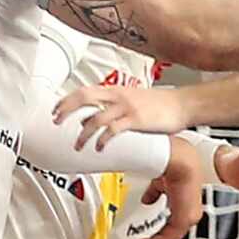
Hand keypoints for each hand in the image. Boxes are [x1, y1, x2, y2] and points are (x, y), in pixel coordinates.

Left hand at [53, 85, 191, 150]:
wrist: (183, 104)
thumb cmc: (161, 104)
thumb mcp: (133, 100)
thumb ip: (114, 106)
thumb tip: (95, 117)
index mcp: (116, 90)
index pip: (84, 90)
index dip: (66, 100)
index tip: (55, 110)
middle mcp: (118, 96)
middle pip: (84, 98)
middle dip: (66, 110)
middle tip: (56, 121)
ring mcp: (127, 107)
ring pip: (95, 118)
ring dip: (82, 133)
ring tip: (77, 145)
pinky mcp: (136, 120)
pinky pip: (113, 130)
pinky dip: (102, 140)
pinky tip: (99, 148)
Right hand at [131, 137, 203, 238]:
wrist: (177, 158)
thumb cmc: (172, 163)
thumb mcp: (160, 181)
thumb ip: (155, 192)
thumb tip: (148, 198)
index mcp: (186, 203)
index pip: (174, 225)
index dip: (160, 235)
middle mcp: (190, 213)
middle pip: (171, 236)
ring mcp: (188, 217)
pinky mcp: (184, 220)